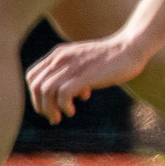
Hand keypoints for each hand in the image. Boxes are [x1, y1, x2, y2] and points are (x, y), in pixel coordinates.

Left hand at [27, 34, 152, 123]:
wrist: (131, 48)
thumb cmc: (114, 57)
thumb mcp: (87, 61)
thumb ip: (77, 73)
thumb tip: (78, 94)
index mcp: (59, 54)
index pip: (33, 76)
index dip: (35, 94)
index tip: (48, 105)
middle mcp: (61, 59)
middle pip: (36, 85)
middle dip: (40, 105)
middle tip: (52, 117)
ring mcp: (72, 66)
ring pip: (46, 90)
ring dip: (50, 108)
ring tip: (60, 118)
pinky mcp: (84, 75)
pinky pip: (62, 94)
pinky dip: (64, 106)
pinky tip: (72, 110)